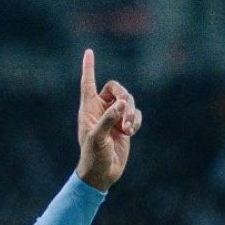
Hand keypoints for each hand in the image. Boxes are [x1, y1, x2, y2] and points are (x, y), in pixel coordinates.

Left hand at [75, 49, 140, 191]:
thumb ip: (109, 119)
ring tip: (127, 129)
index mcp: (88, 109)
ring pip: (128, 101)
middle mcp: (100, 110)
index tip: (88, 51)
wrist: (102, 173)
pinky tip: (130, 132)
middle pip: (116, 88)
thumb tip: (122, 103)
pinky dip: (136, 121)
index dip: (89, 68)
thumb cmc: (93, 156)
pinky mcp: (124, 125)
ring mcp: (114, 117)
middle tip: (125, 114)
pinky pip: (136, 113)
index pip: (88, 83)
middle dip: (124, 98)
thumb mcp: (98, 137)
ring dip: (131, 112)